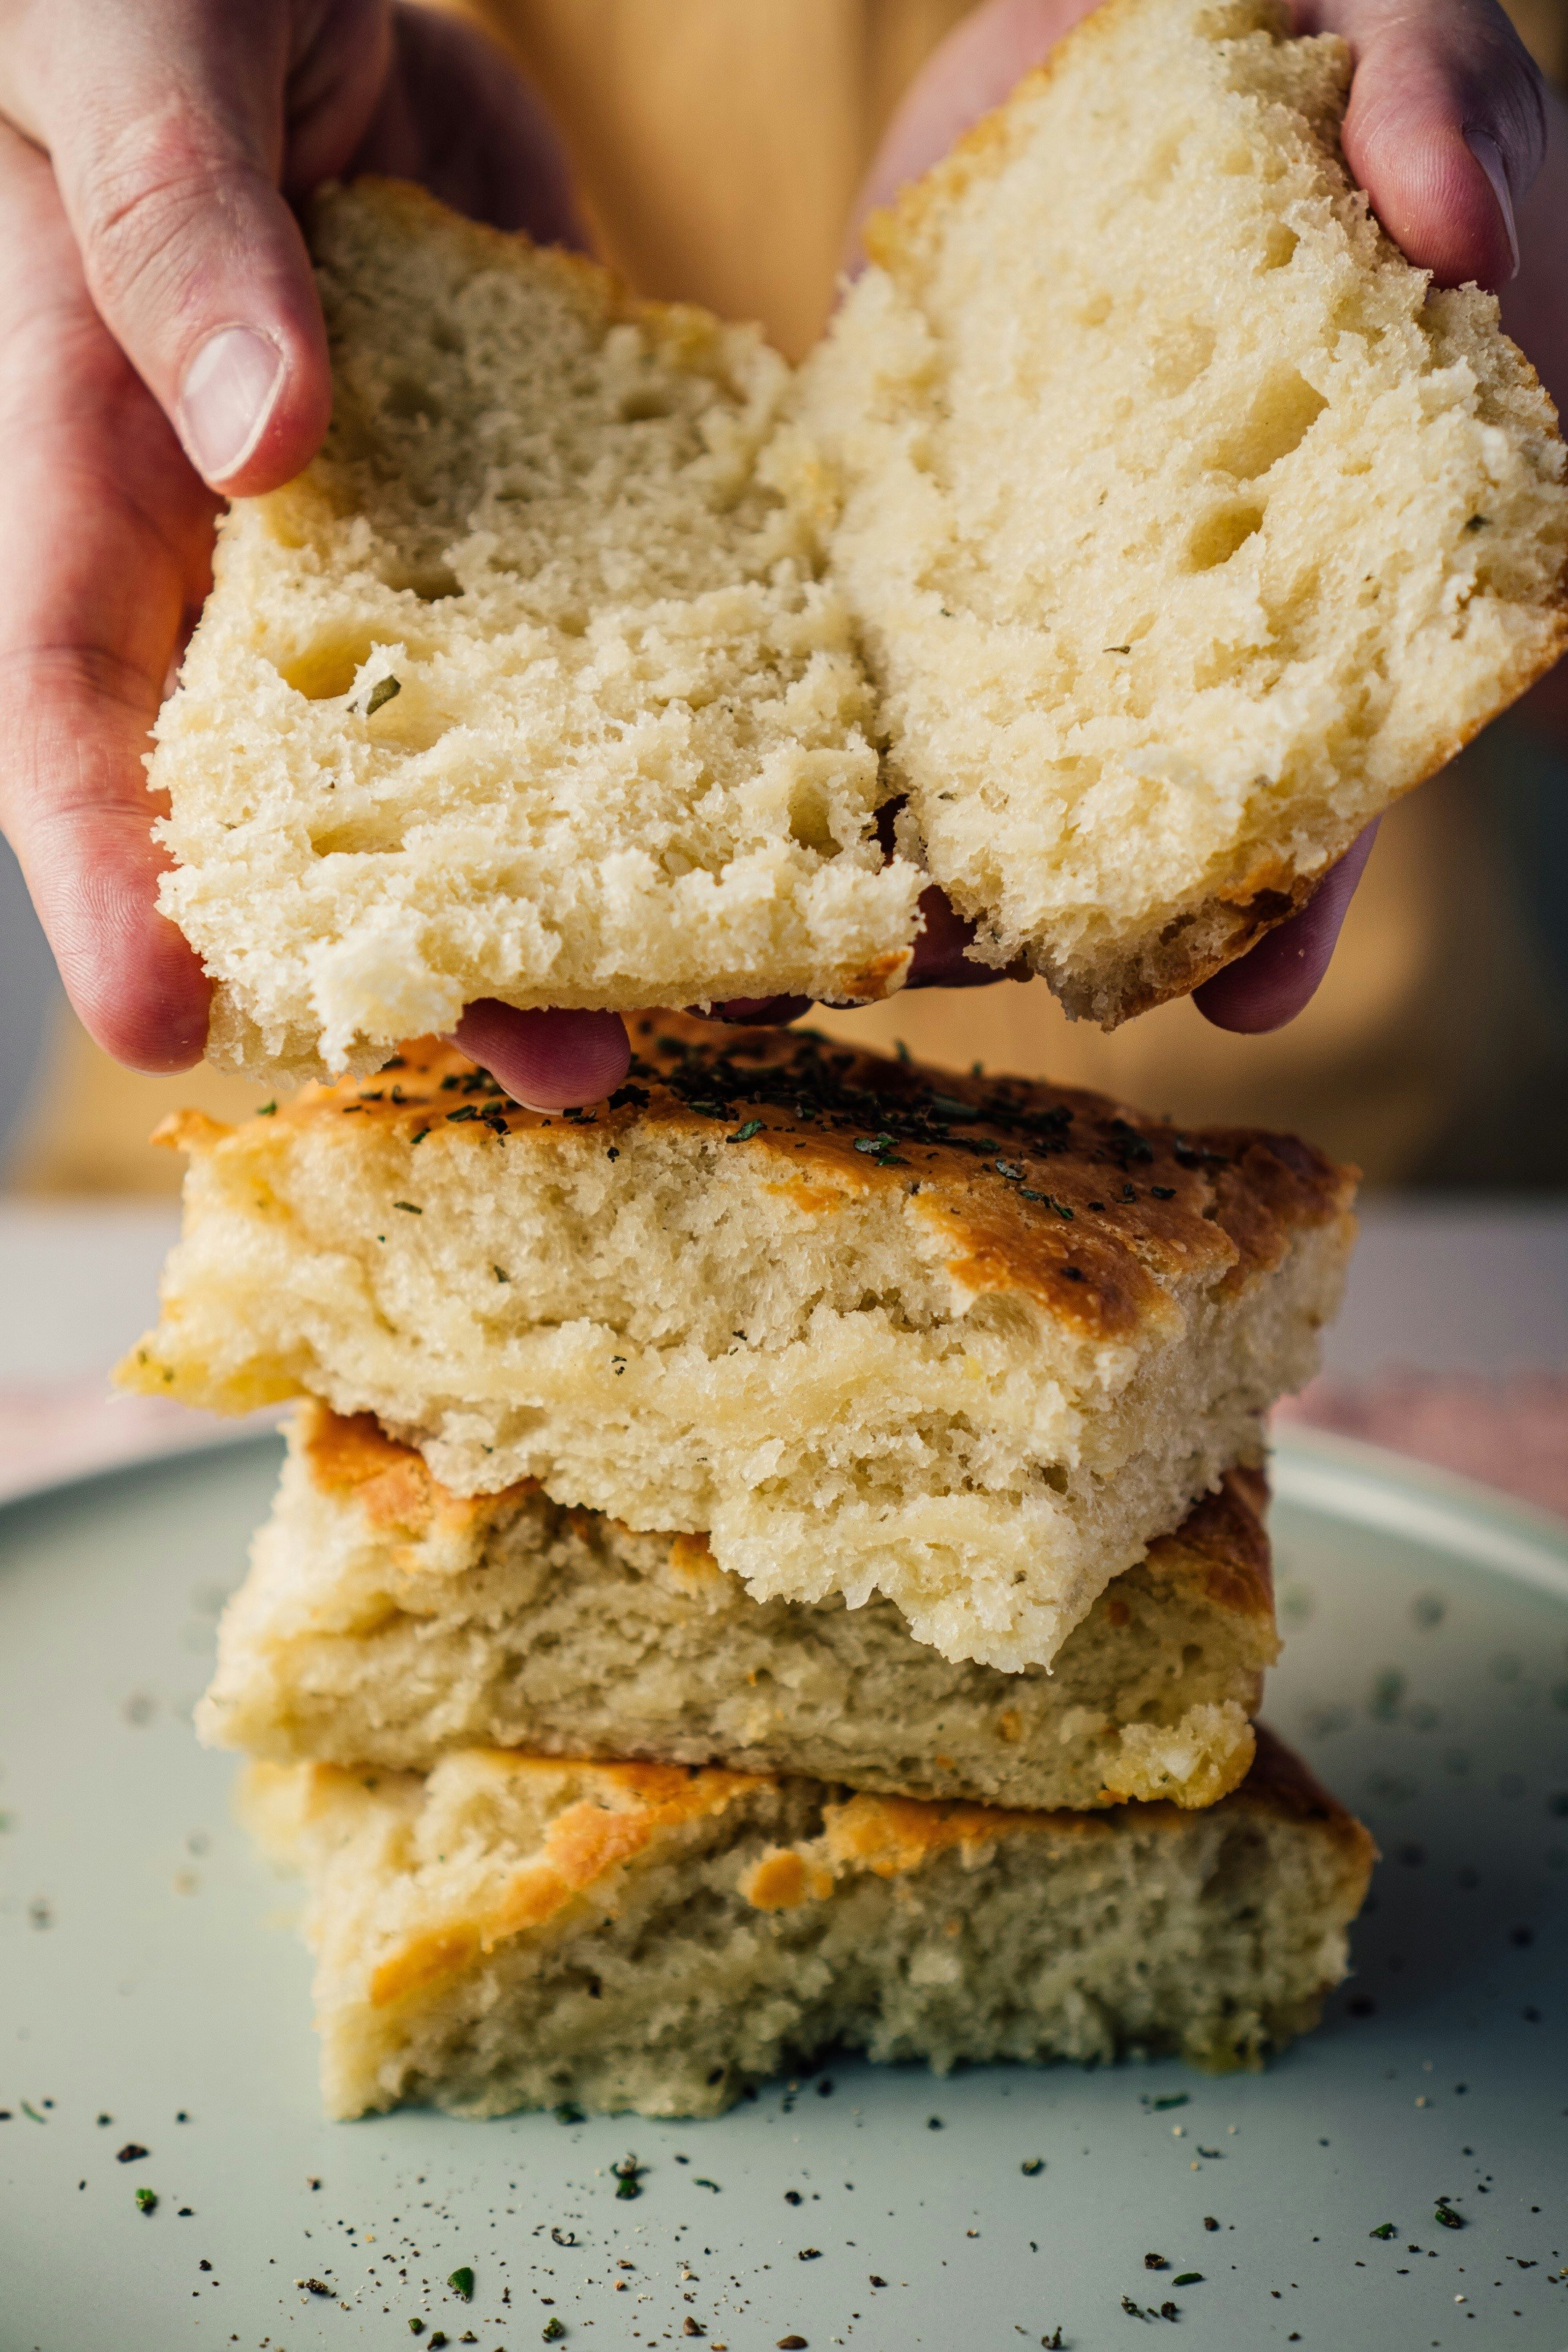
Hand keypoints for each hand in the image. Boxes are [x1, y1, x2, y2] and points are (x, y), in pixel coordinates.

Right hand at [0, 1, 602, 1105]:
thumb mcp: (139, 70)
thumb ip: (180, 238)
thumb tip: (263, 438)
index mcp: (96, 488)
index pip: (69, 723)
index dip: (107, 888)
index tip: (168, 1022)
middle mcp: (247, 570)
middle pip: (307, 816)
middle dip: (419, 956)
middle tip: (546, 1066)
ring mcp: (400, 559)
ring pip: (470, 769)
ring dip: (580, 894)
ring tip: (697, 1005)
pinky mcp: (523, 516)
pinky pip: (592, 645)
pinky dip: (675, 738)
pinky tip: (775, 820)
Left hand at [852, 0, 1556, 1038]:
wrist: (1099, 29)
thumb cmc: (1285, 23)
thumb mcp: (1390, 24)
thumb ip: (1438, 113)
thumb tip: (1460, 240)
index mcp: (1337, 545)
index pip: (1338, 741)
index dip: (1303, 877)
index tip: (1246, 992)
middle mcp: (1182, 607)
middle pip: (1139, 808)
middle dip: (1053, 925)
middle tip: (968, 1004)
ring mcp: (1032, 588)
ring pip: (977, 767)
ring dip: (894, 873)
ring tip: (798, 962)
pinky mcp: (899, 536)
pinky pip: (846, 661)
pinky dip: (786, 742)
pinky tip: (708, 803)